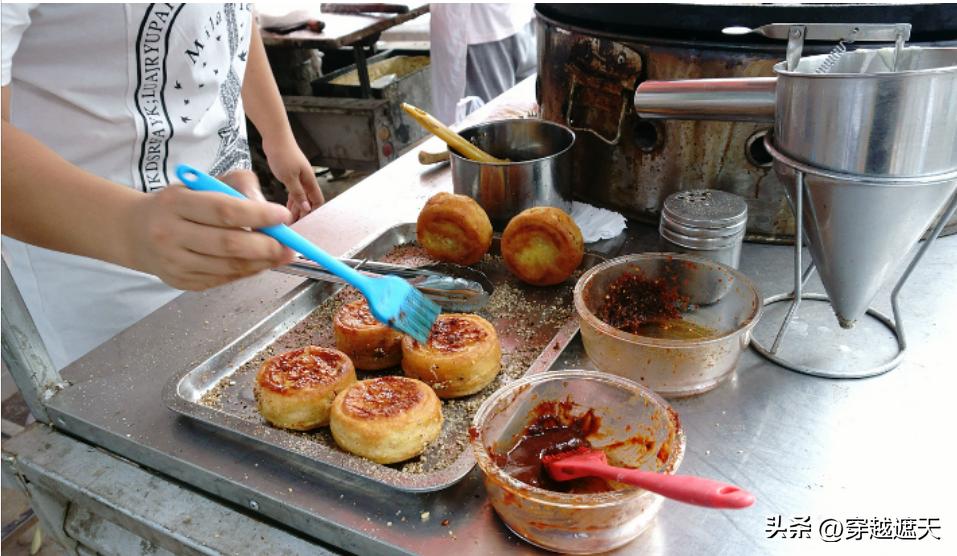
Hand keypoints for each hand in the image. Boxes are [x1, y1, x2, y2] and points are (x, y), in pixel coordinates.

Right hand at [126, 179, 295, 290]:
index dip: (258, 215)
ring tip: (280, 254)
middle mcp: (169, 234)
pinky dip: (246, 272)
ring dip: (262, 263)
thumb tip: (272, 213)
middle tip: (289, 245)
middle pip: (229, 244)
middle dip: (266, 246)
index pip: (224, 210)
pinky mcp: (181, 282)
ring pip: (229, 267)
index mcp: (175, 203)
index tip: (283, 216)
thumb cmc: (181, 203)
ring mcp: (174, 262)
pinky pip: (223, 279)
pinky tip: (257, 262)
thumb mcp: (203, 183)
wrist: (136, 232)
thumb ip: (239, 188)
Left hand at [263, 136, 323, 221]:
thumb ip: (297, 193)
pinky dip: (291, 200)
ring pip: (301, 196)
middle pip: (309, 200)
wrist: (275, 137)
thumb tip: (306, 207)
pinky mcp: (290, 175)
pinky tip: (287, 207)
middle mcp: (306, 179)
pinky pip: (294, 191)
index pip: (317, 200)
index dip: (314, 212)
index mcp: (309, 180)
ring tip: (290, 219)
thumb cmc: (283, 153)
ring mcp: (298, 177)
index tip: (306, 222)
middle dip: (304, 213)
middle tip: (296, 224)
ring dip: (296, 208)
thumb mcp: (289, 177)